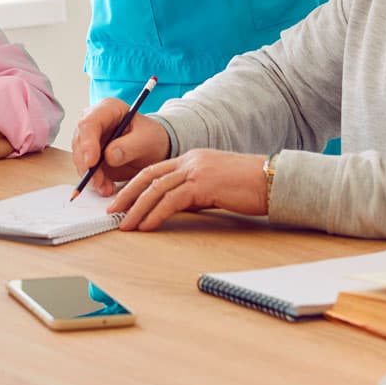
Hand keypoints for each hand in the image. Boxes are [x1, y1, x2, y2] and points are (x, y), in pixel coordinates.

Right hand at [69, 99, 170, 197]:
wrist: (155, 149)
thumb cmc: (152, 138)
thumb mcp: (147, 140)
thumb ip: (130, 146)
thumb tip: (109, 155)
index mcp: (108, 109)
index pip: (90, 123)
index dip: (87, 143)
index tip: (91, 162)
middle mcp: (95, 122)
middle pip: (80, 142)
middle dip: (86, 164)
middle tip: (97, 182)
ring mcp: (91, 140)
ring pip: (80, 158)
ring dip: (90, 176)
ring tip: (106, 188)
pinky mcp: (91, 156)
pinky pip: (87, 170)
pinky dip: (95, 181)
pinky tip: (106, 188)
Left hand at [107, 150, 268, 231]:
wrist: (272, 179)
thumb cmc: (249, 186)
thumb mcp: (214, 186)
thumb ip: (193, 192)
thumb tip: (174, 208)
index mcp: (191, 158)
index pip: (155, 170)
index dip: (135, 186)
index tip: (123, 201)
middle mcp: (190, 160)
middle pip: (149, 176)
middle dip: (128, 195)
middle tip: (113, 212)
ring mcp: (196, 170)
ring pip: (156, 189)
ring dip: (137, 208)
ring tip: (126, 225)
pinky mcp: (204, 184)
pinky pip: (172, 200)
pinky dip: (156, 214)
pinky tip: (148, 226)